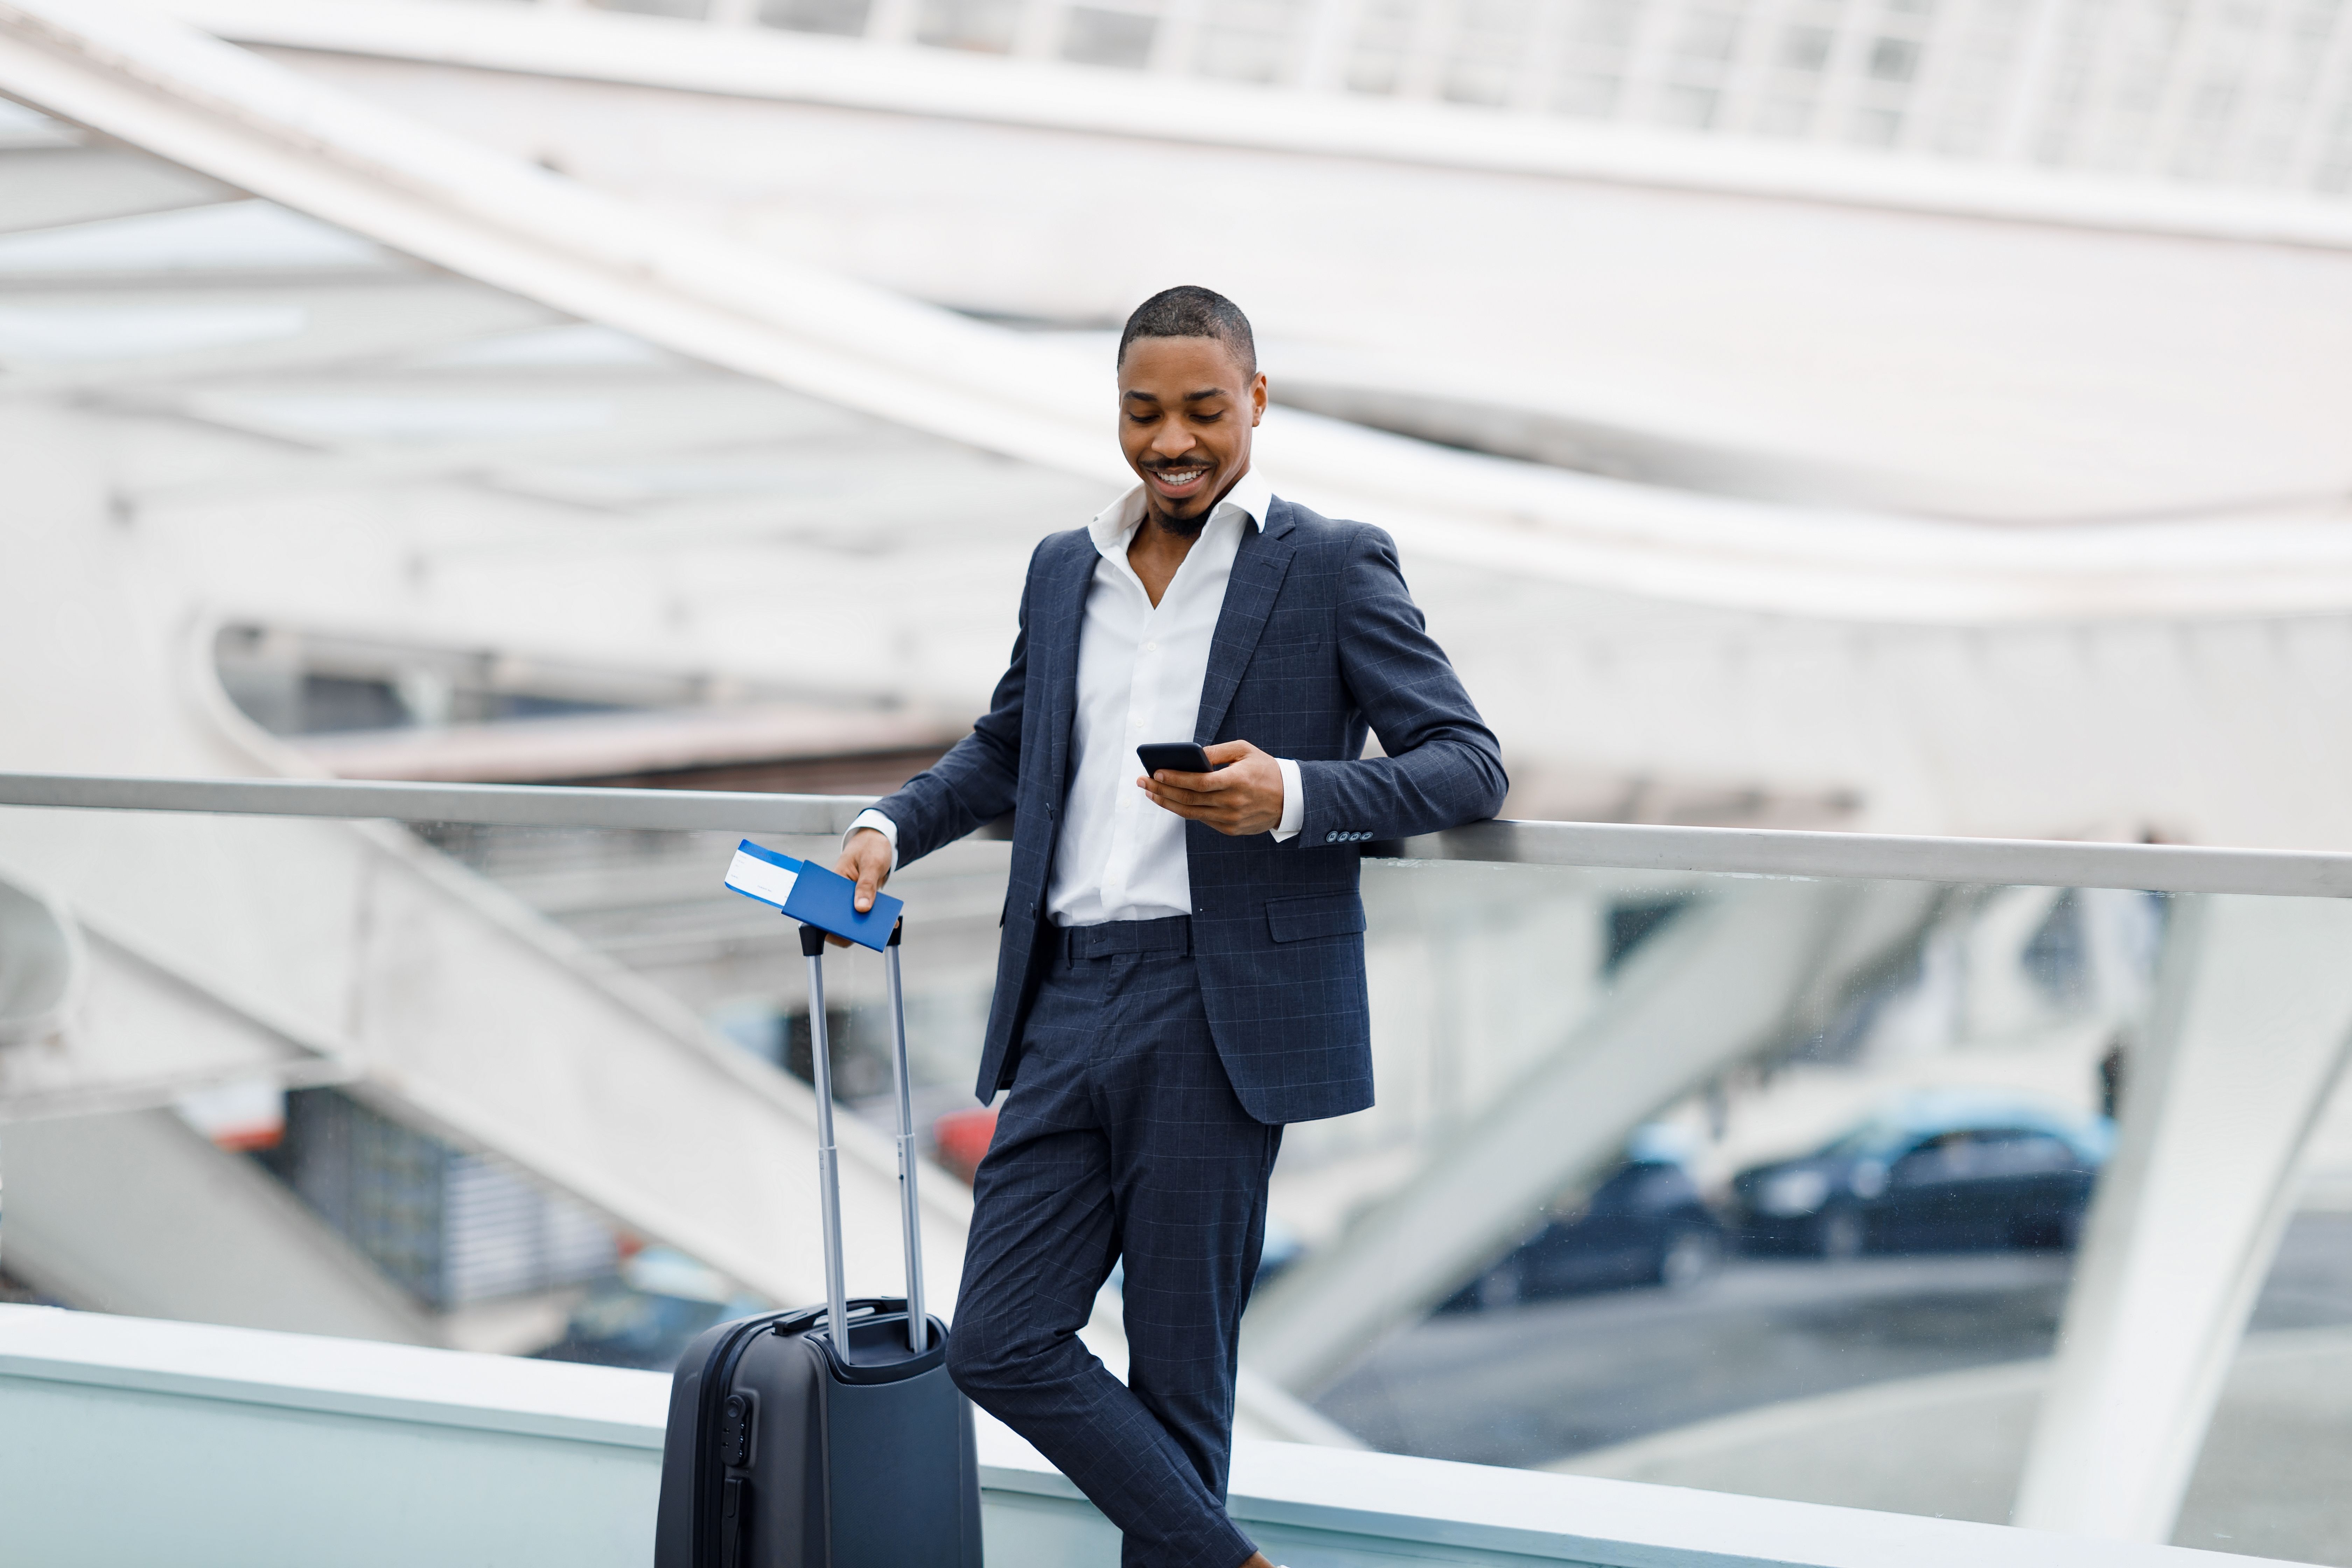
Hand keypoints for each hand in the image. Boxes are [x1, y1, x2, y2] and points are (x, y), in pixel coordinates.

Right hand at [828, 827, 893, 948]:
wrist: (878, 841)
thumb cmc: (870, 848)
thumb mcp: (871, 863)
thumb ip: (866, 885)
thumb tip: (862, 909)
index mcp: (832, 881)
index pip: (824, 905)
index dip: (828, 919)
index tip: (839, 928)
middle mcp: (839, 893)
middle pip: (839, 917)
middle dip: (851, 927)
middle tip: (865, 932)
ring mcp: (851, 898)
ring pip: (855, 919)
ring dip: (867, 925)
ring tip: (882, 929)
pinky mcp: (864, 901)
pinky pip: (869, 914)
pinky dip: (878, 919)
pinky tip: (891, 923)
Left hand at [1138, 739, 1283, 836]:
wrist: (1289, 799)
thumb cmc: (1265, 769)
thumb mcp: (1245, 751)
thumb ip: (1217, 751)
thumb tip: (1191, 755)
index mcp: (1237, 781)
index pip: (1198, 782)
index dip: (1175, 779)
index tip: (1156, 772)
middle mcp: (1232, 803)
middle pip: (1189, 799)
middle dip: (1162, 790)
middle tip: (1143, 782)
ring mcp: (1230, 819)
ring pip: (1191, 813)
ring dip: (1167, 803)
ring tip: (1151, 792)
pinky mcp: (1230, 829)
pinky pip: (1202, 819)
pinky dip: (1185, 810)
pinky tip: (1171, 801)